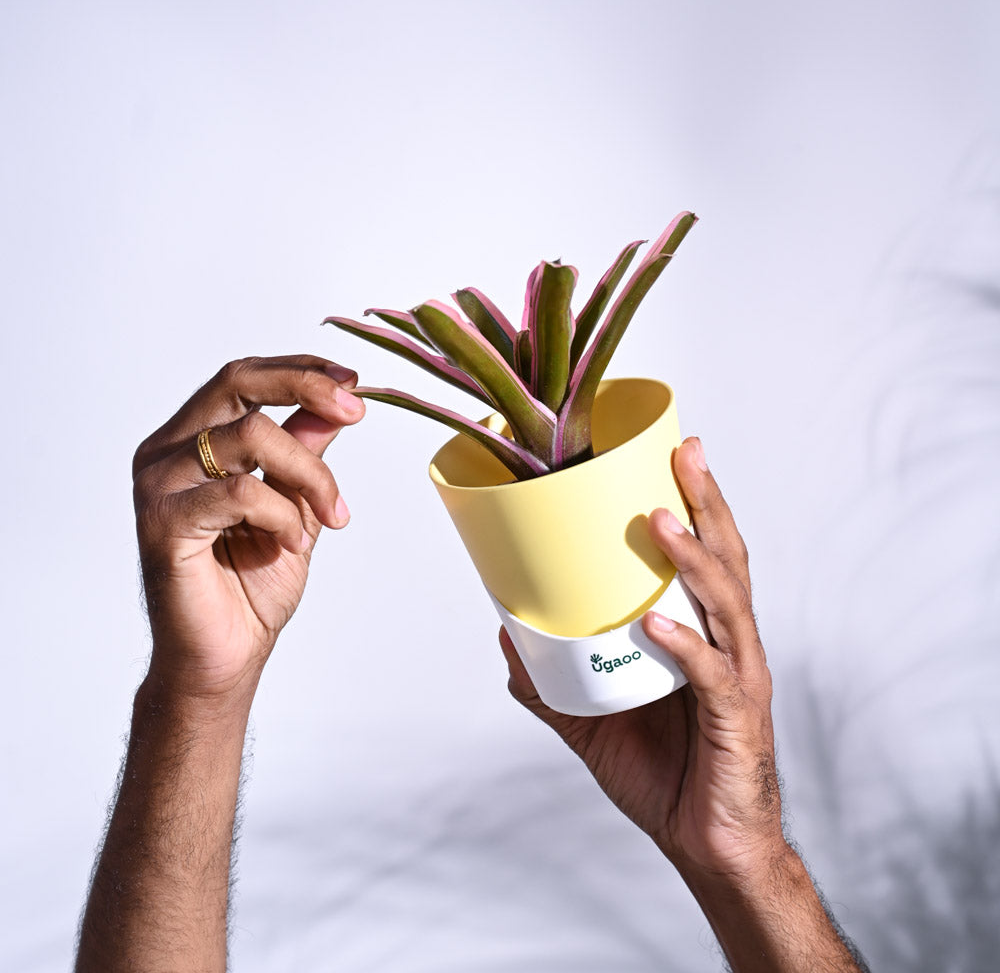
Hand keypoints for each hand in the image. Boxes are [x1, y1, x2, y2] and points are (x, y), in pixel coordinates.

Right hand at [131, 355, 364, 700]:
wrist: (223, 656)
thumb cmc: (250, 583)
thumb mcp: (295, 504)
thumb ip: (305, 453)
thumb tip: (336, 405)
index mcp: (191, 440)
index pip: (242, 378)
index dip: (300, 371)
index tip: (354, 383)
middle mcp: (166, 452)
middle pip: (236, 383)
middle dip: (305, 387)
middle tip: (355, 411)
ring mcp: (158, 485)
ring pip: (251, 435)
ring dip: (309, 475)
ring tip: (327, 517)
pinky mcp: (163, 523)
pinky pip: (241, 492)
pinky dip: (283, 516)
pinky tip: (290, 545)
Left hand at [500, 437, 784, 879]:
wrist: (707, 845)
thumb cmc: (666, 775)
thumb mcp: (594, 722)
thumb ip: (556, 681)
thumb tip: (509, 639)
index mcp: (705, 632)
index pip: (707, 554)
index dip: (695, 502)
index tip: (672, 450)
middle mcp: (730, 644)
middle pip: (728, 558)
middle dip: (708, 502)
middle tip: (687, 452)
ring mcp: (739, 680)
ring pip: (728, 603)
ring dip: (694, 559)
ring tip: (660, 522)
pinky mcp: (737, 721)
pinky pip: (713, 676)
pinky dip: (685, 647)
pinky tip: (656, 627)